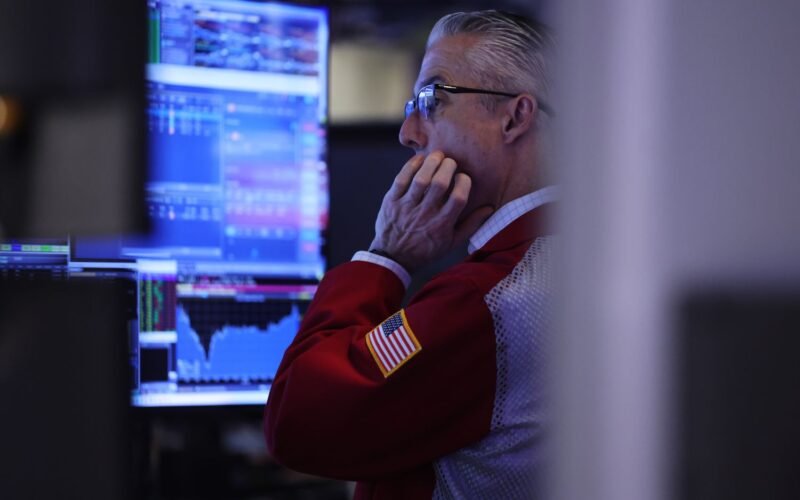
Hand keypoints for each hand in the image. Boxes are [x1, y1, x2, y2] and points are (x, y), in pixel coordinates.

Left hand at [369, 151, 493, 273]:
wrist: (394, 257)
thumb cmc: (427, 249)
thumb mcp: (452, 242)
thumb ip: (471, 225)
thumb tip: (489, 208)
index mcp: (442, 224)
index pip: (458, 198)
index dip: (463, 182)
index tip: (463, 177)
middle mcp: (425, 214)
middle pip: (440, 183)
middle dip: (448, 167)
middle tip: (450, 162)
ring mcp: (407, 207)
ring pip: (421, 179)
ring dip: (431, 163)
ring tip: (437, 155)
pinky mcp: (392, 202)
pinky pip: (401, 179)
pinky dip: (411, 166)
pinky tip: (419, 160)